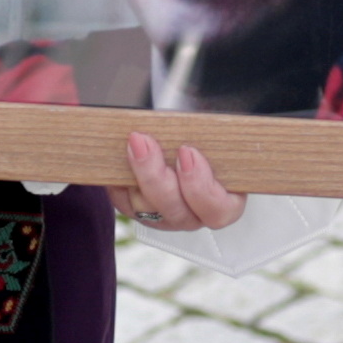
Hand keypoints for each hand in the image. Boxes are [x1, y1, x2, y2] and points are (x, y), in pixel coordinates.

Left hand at [119, 130, 244, 232]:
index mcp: (224, 204)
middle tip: (146, 143)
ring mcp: (167, 218)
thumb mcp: (221, 137)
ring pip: (147, 210)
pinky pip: (126, 204)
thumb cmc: (211, 140)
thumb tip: (203, 124)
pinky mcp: (141, 212)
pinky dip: (119, 183)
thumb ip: (215, 137)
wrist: (189, 138)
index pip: (218, 210)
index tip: (187, 152)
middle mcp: (195, 216)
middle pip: (175, 211)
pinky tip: (117, 161)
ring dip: (137, 175)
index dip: (200, 185)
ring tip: (132, 143)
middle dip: (157, 177)